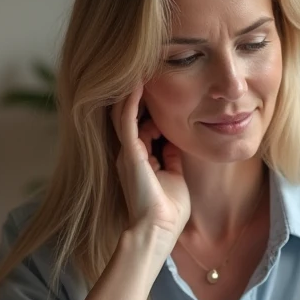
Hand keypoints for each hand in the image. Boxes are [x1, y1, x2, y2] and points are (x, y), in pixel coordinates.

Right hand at [110, 86, 189, 244]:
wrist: (158, 230)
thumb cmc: (168, 210)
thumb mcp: (174, 176)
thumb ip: (171, 157)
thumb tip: (175, 140)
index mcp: (139, 159)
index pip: (143, 125)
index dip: (153, 108)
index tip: (165, 89)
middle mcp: (128, 153)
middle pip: (131, 115)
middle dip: (140, 95)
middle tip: (150, 71)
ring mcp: (126, 152)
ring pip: (124, 113)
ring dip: (133, 92)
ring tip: (142, 69)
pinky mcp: (128, 153)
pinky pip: (126, 119)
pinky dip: (130, 100)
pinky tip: (137, 82)